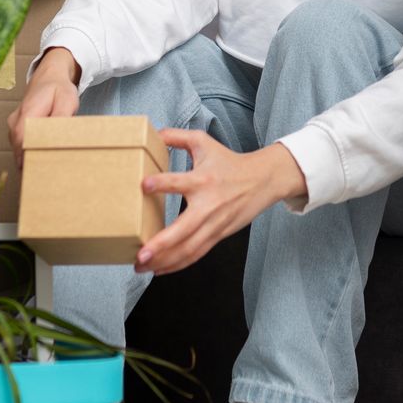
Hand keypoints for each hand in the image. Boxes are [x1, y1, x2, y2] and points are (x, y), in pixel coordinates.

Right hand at [9, 47, 80, 166]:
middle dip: (29, 163)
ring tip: (43, 174)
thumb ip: (60, 117)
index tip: (38, 171)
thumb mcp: (67, 100)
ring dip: (29, 159)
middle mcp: (15, 120)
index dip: (27, 158)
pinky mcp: (17, 129)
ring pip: (18, 148)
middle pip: (19, 148)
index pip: (22, 139)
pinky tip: (41, 162)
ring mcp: (14, 125)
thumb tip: (55, 137)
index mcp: (27, 112)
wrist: (49, 77)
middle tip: (44, 179)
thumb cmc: (59, 89)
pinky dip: (29, 154)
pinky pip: (21, 145)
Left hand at [134, 128, 307, 275]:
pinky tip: (160, 269)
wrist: (263, 180)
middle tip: (140, 253)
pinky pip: (196, 254)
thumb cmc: (229, 162)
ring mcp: (214, 224)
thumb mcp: (204, 142)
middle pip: (184, 229)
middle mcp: (208, 205)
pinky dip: (178, 264)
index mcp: (203, 179)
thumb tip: (152, 133)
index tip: (144, 185)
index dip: (162, 183)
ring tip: (141, 266)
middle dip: (161, 244)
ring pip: (189, 248)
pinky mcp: (218, 235)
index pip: (180, 181)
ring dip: (165, 260)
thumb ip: (177, 136)